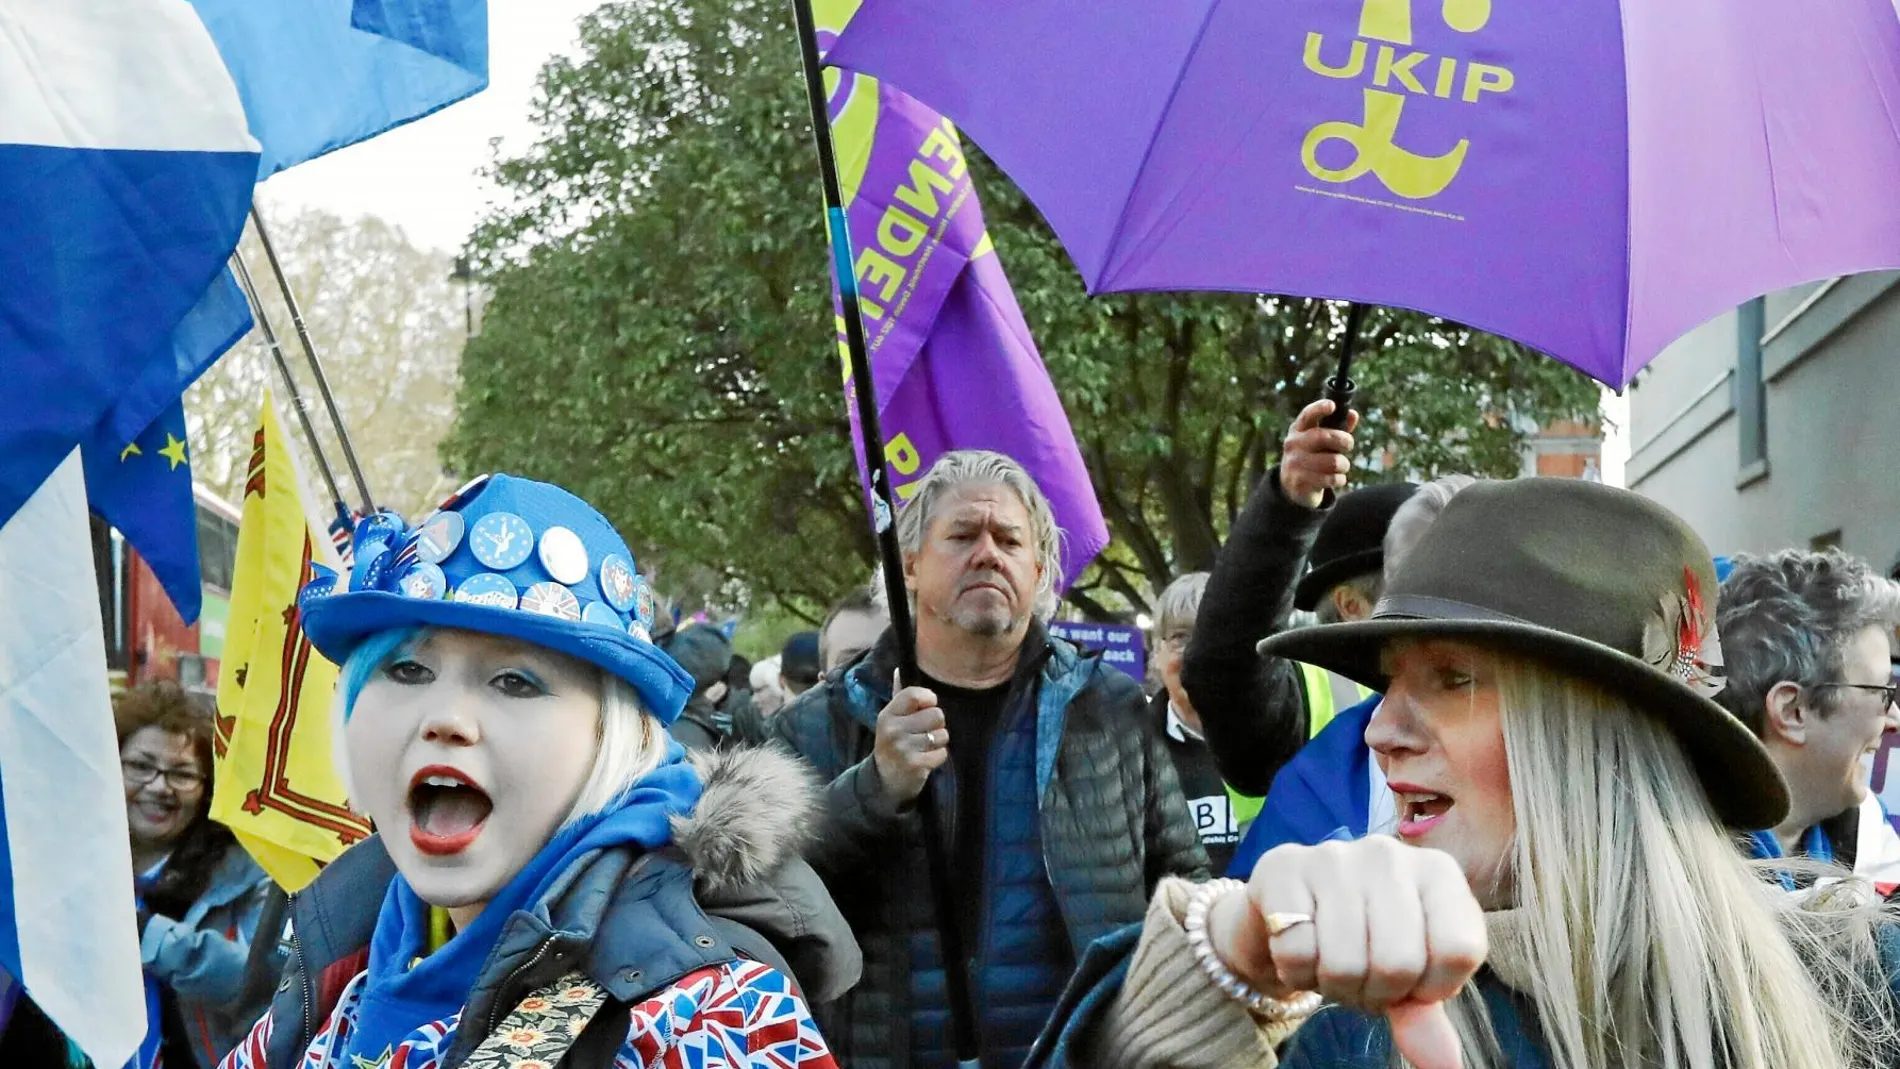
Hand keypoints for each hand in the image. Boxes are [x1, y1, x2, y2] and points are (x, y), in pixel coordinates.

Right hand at [871, 671, 948, 806]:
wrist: (884, 779)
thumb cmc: (893, 743)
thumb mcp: (891, 719)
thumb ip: (898, 696)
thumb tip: (899, 670)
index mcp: (888, 714)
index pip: (915, 694)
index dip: (929, 700)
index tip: (927, 708)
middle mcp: (893, 729)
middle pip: (936, 714)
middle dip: (937, 725)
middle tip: (925, 733)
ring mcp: (903, 748)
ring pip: (942, 735)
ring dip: (939, 742)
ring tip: (925, 747)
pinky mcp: (915, 765)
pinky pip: (942, 754)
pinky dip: (938, 757)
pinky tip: (926, 759)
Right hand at [1204, 837, 1485, 1068]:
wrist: (1282, 917)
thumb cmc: (1360, 944)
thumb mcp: (1405, 979)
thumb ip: (1426, 1015)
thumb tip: (1445, 1064)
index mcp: (1438, 874)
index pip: (1459, 950)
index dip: (1431, 987)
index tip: (1411, 979)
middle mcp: (1389, 855)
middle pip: (1398, 962)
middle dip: (1375, 991)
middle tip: (1362, 976)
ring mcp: (1334, 856)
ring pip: (1344, 962)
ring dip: (1333, 985)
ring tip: (1328, 961)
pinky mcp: (1283, 867)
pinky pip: (1295, 951)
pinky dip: (1295, 971)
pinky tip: (1299, 949)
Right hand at [1278, 399, 1358, 508]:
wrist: (1292, 486)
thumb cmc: (1313, 456)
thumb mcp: (1322, 441)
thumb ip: (1338, 427)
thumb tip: (1353, 414)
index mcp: (1298, 429)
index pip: (1307, 415)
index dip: (1319, 408)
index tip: (1332, 406)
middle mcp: (1293, 444)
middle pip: (1322, 436)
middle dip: (1343, 440)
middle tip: (1349, 445)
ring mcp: (1294, 463)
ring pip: (1332, 461)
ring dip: (1344, 464)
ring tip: (1342, 466)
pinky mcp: (1300, 481)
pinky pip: (1330, 479)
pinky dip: (1340, 479)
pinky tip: (1337, 479)